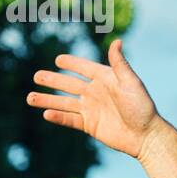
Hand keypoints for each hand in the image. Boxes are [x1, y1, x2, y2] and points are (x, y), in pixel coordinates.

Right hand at [27, 38, 161, 158]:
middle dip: (53, 81)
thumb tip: (116, 41)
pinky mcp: (90, 125)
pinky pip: (70, 120)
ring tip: (30, 98)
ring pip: (65, 103)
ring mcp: (92, 110)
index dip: (72, 63)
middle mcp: (96, 93)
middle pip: (69, 85)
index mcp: (106, 80)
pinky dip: (58, 117)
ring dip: (48, 100)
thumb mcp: (131, 83)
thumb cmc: (142, 107)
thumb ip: (120, 64)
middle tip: (36, 76)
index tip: (58, 60)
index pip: (84, 68)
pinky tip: (45, 114)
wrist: (146, 136)